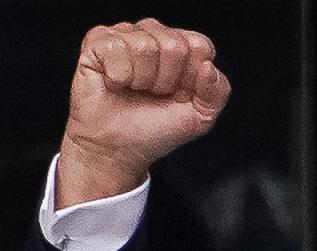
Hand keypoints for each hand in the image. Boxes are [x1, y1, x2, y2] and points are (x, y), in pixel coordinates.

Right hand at [56, 18, 230, 207]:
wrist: (117, 150)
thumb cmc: (154, 131)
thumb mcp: (200, 118)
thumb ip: (217, 92)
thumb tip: (208, 67)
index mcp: (183, 49)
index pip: (199, 45)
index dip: (190, 78)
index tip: (177, 95)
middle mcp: (156, 36)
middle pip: (174, 45)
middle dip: (165, 81)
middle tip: (152, 94)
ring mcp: (127, 35)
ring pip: (144, 46)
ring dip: (141, 80)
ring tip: (134, 90)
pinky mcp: (98, 41)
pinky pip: (116, 48)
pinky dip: (118, 76)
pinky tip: (115, 84)